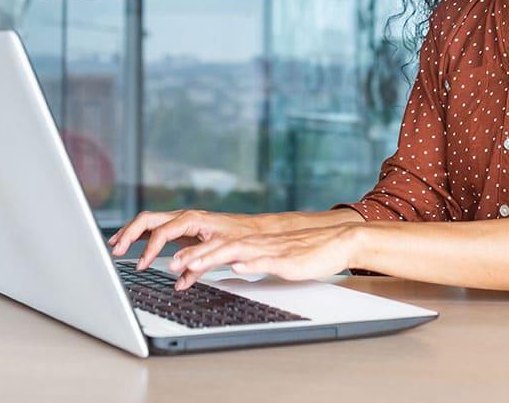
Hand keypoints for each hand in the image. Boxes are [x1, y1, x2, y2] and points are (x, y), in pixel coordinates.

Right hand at [108, 209, 263, 269]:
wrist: (253, 230)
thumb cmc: (240, 238)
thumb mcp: (221, 251)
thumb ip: (197, 262)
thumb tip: (177, 276)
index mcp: (191, 219)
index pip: (161, 232)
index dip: (149, 249)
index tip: (141, 265)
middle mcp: (183, 217)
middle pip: (147, 220)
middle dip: (129, 234)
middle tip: (117, 251)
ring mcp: (181, 221)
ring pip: (148, 222)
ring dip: (130, 233)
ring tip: (115, 246)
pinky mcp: (182, 228)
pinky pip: (155, 229)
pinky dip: (141, 236)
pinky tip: (130, 245)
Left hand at [167, 224, 364, 288]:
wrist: (338, 243)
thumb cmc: (308, 253)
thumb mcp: (274, 259)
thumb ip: (253, 261)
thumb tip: (233, 266)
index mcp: (254, 244)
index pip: (218, 247)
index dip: (194, 253)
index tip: (172, 262)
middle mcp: (258, 244)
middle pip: (220, 247)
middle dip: (194, 256)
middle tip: (170, 264)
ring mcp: (272, 251)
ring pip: (237, 251)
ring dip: (212, 258)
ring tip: (192, 265)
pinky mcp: (287, 260)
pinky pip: (266, 260)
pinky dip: (250, 263)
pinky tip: (237, 266)